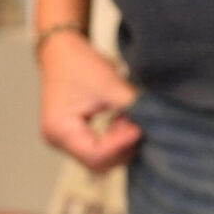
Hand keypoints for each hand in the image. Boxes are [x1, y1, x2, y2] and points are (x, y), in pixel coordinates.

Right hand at [38, 31, 141, 173]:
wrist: (60, 50)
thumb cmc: (78, 64)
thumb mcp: (109, 84)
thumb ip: (134, 108)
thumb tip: (157, 126)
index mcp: (59, 128)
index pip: (96, 154)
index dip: (123, 143)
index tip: (139, 126)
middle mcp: (56, 139)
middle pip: (98, 163)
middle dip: (122, 147)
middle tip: (134, 122)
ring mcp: (62, 140)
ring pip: (99, 160)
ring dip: (119, 145)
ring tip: (126, 118)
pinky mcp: (70, 136)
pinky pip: (95, 150)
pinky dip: (112, 141)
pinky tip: (118, 120)